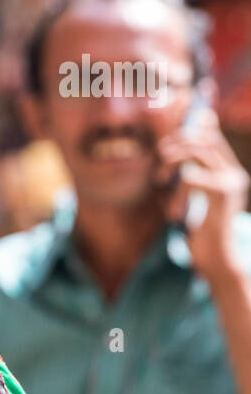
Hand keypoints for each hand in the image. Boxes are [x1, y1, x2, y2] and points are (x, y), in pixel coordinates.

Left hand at [155, 118, 249, 283]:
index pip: (213, 139)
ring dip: (173, 162)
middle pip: (204, 140)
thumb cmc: (201, 238)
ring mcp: (231, 182)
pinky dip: (175, 191)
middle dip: (177, 144)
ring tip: (159, 180)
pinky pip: (191, 177)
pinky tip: (173, 212)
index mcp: (230, 174)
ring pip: (198, 152)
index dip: (193, 130)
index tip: (171, 138)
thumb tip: (172, 160)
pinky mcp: (222, 194)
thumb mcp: (191, 205)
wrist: (216, 263)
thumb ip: (187, 181)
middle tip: (159, 158)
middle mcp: (234, 174)